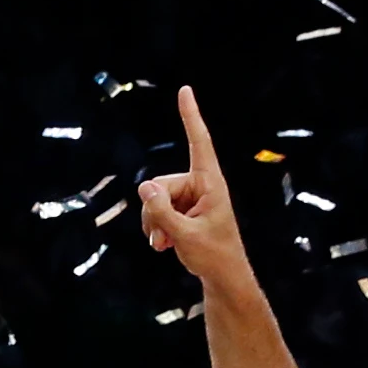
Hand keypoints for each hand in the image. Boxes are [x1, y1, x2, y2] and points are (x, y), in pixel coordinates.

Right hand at [135, 85, 250, 283]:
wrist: (223, 276)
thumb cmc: (214, 254)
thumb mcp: (185, 235)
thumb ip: (162, 211)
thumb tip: (144, 187)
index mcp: (210, 183)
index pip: (199, 143)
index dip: (190, 117)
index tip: (185, 91)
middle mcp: (200, 185)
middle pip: (161, 184)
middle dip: (154, 211)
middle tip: (163, 237)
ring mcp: (191, 198)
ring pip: (155, 199)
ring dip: (154, 223)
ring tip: (164, 244)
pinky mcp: (183, 210)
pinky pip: (157, 210)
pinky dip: (156, 228)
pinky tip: (163, 245)